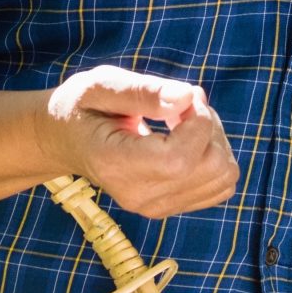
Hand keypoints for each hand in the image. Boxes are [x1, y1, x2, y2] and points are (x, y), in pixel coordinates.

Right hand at [38, 65, 238, 217]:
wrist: (67, 141)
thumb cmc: (83, 106)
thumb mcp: (102, 85)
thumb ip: (144, 90)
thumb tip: (188, 97)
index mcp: (116, 166)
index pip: (181, 158)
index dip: (198, 120)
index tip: (181, 96)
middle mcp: (139, 196)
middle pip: (213, 167)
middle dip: (209, 125)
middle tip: (180, 106)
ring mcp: (156, 207)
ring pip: (224, 177)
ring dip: (215, 140)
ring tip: (182, 122)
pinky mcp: (171, 207)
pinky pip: (220, 186)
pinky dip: (214, 157)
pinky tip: (187, 140)